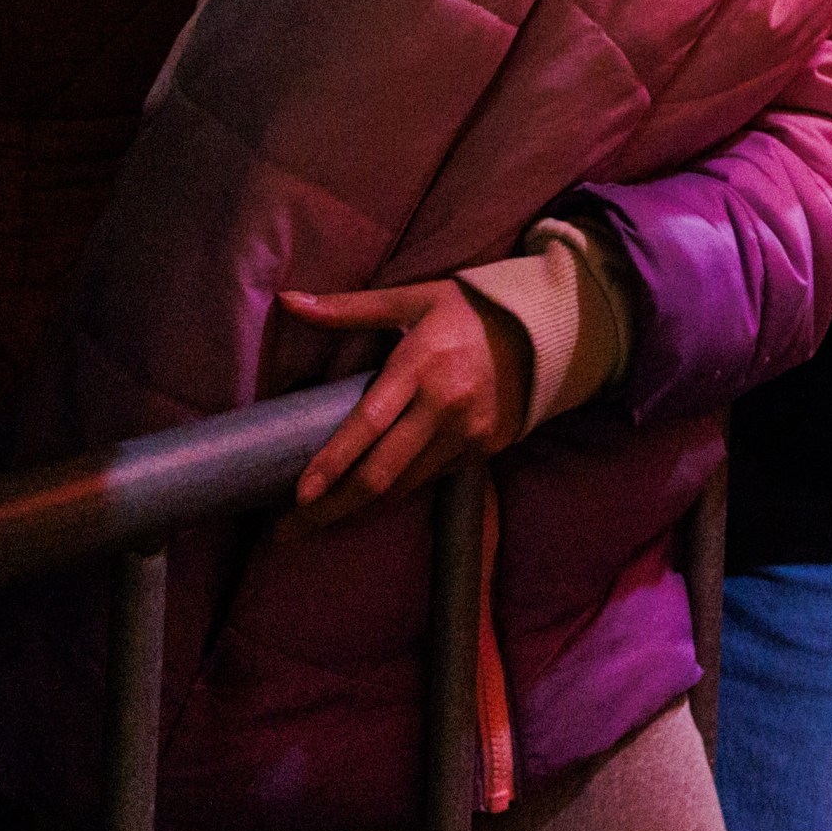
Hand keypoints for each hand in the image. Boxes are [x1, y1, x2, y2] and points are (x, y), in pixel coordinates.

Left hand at [278, 281, 522, 532]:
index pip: (369, 423)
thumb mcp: (411, 300)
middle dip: (331, 508)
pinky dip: (395, 494)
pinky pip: (429, 480)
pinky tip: (366, 504)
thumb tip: (288, 301)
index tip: (298, 495)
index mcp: (421, 364)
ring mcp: (468, 432)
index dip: (332, 462)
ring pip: (403, 486)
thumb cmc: (467, 310)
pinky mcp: (483, 448)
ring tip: (317, 524)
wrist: (544, 329)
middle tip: (287, 530)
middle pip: (381, 473)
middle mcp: (445, 405)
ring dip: (358, 510)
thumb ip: (348, 308)